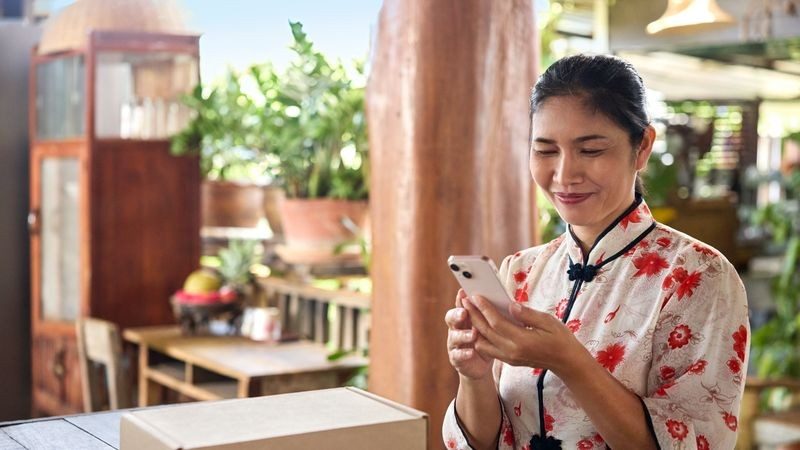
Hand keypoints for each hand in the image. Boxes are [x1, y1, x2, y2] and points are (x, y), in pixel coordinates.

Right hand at [445, 290, 493, 379]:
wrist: (479, 364)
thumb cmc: (486, 340)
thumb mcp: (491, 327)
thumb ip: (493, 316)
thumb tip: (509, 304)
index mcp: (464, 318)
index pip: (460, 305)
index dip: (460, 299)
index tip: (463, 293)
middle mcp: (456, 328)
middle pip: (452, 318)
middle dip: (457, 314)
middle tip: (464, 312)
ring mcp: (454, 343)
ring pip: (454, 336)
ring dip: (463, 334)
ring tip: (473, 334)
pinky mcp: (456, 358)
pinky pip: (458, 355)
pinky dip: (464, 353)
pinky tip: (471, 352)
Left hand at [462, 295, 584, 373]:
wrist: (566, 362)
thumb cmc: (560, 339)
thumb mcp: (548, 321)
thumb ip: (527, 314)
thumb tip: (510, 305)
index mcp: (523, 341)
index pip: (497, 323)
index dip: (484, 308)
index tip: (475, 296)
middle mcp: (512, 351)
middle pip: (485, 332)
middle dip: (473, 315)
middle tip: (465, 300)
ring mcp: (509, 358)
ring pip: (483, 342)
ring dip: (474, 326)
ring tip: (469, 311)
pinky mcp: (508, 360)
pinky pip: (488, 349)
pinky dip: (480, 336)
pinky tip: (479, 324)